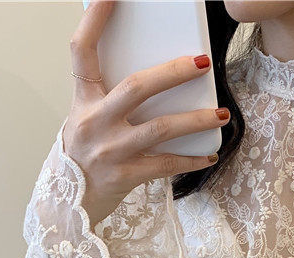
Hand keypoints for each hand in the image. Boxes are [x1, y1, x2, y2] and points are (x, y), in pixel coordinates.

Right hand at [64, 0, 229, 227]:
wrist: (71, 200)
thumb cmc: (87, 152)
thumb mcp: (88, 117)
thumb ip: (112, 97)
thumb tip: (160, 75)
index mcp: (83, 100)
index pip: (82, 51)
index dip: (94, 21)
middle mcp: (95, 122)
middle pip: (136, 87)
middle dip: (172, 73)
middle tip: (202, 63)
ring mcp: (111, 150)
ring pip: (160, 129)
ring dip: (196, 121)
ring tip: (222, 114)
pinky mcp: (127, 176)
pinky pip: (166, 165)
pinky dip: (191, 160)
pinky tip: (209, 155)